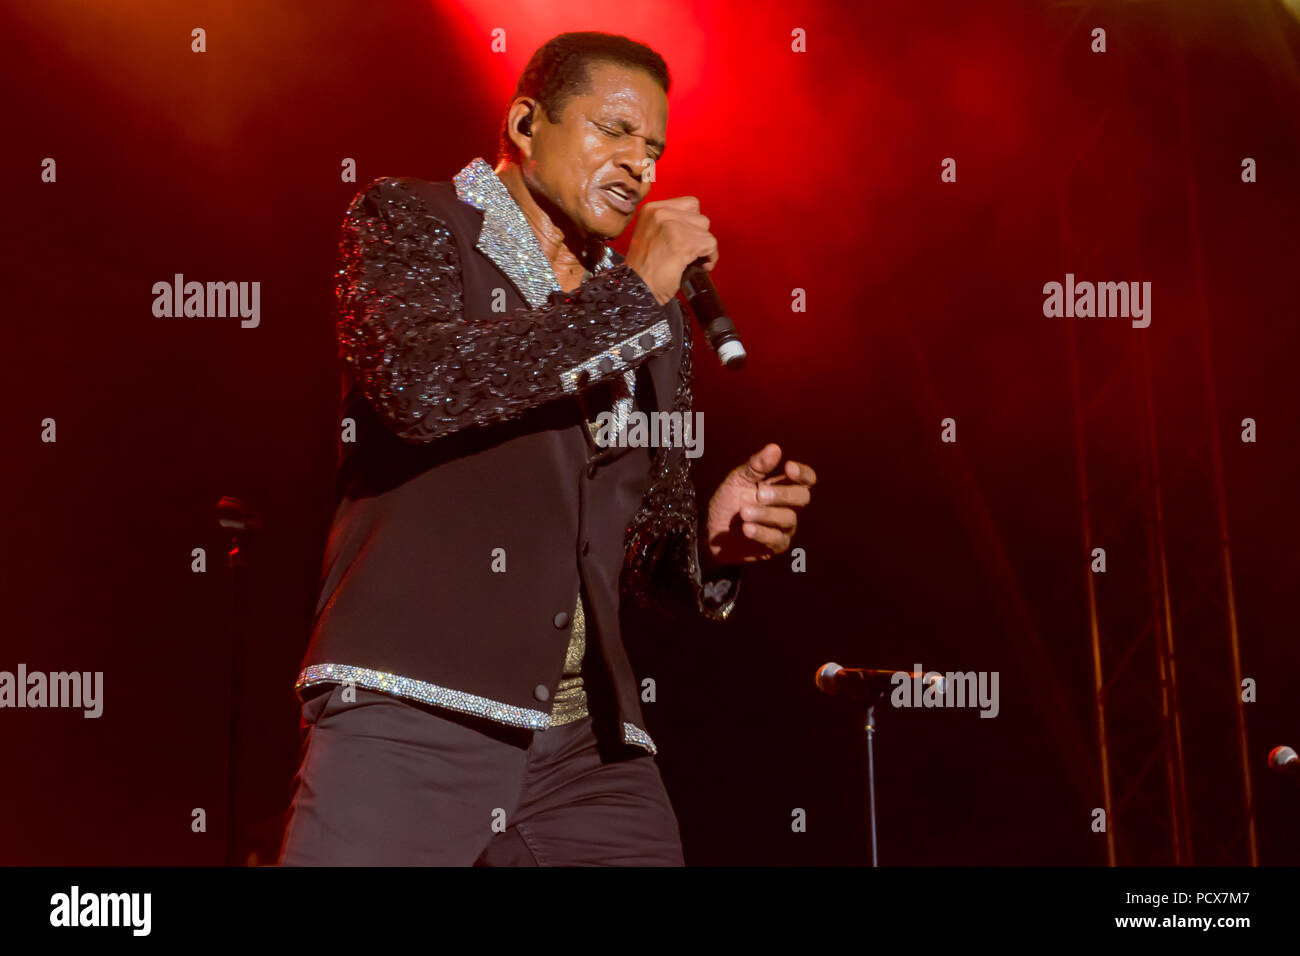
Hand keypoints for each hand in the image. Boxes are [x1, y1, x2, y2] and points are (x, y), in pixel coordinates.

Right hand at [623, 196, 718, 305]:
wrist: (635, 289)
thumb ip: (671, 226)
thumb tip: (699, 230)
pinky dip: (710, 258)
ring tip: (693, 260)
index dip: (693, 224)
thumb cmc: (643, 271)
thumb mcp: (651, 236)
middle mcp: (661, 213)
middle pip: (700, 217)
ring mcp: (672, 226)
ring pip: (706, 230)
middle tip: (690, 252)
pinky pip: (710, 245)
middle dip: (698, 236)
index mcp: (651, 209)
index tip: (688, 238)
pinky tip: (700, 267)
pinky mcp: (683, 242)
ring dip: (703, 247)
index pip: (690, 204)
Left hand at [702, 444, 815, 567]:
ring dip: (765, 514)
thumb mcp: (737, 480)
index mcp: (782, 486)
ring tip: (743, 512)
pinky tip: (746, 528)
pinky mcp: (776, 546)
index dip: (803, 474)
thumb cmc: (728, 503)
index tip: (788, 467)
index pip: (806, 479)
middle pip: (802, 497)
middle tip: (760, 493)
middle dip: (783, 494)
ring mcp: (784, 527)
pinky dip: (761, 533)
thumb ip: (756, 466)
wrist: (711, 533)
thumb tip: (775, 448)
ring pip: (788, 519)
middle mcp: (788, 506)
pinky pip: (777, 539)